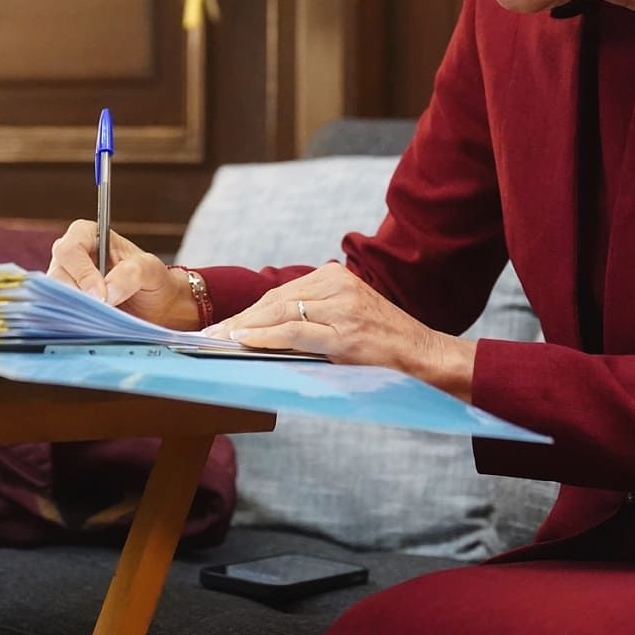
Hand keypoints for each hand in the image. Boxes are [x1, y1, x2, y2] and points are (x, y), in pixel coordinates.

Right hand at [47, 221, 196, 331]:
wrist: (155, 305)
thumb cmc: (152, 280)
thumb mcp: (151, 271)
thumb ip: (132, 273)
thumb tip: (107, 292)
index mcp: (88, 235)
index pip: (71, 248)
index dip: (82, 272)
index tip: (102, 295)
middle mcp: (71, 256)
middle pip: (57, 273)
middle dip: (77, 295)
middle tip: (101, 309)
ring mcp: (64, 280)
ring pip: (54, 296)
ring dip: (74, 310)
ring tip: (99, 318)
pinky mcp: (64, 303)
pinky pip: (57, 311)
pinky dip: (71, 320)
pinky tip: (90, 325)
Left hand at [202, 263, 475, 397]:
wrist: (426, 357)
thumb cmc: (386, 343)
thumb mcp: (349, 317)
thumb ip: (315, 315)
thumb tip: (266, 330)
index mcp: (337, 277)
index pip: (282, 294)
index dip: (249, 311)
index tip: (223, 325)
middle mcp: (338, 285)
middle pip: (275, 301)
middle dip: (240, 319)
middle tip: (208, 336)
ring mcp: (342, 308)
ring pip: (280, 313)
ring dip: (245, 328)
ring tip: (218, 341)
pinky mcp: (344, 333)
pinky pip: (295, 332)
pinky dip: (265, 336)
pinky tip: (243, 341)